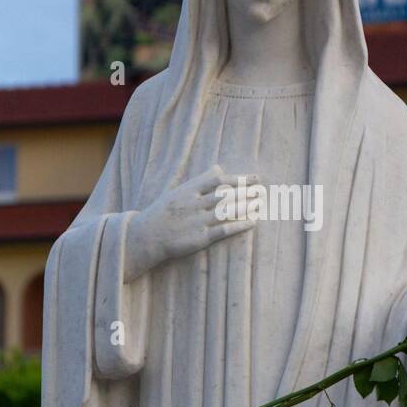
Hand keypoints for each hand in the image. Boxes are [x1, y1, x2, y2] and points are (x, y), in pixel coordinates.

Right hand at [124, 165, 260, 281]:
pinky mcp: (199, 239)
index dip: (238, 178)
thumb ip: (199, 182)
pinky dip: (239, 226)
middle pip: (225, 194)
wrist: (144, 238)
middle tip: (263, 189)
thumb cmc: (162, 214)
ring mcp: (196, 221)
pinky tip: (253, 222)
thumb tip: (219, 167)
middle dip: (247, 191)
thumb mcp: (177, 192)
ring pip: (227, 211)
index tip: (254, 177)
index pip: (217, 180)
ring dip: (246, 206)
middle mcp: (193, 204)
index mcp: (187, 190)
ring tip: (261, 203)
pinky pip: (223, 231)